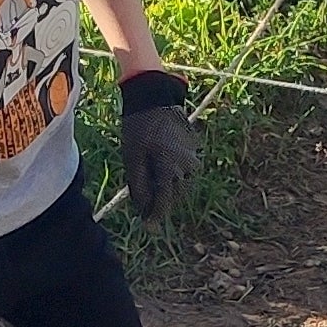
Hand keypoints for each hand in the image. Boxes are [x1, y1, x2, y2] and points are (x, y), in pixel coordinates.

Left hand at [119, 70, 202, 223]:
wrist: (156, 99)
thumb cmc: (140, 127)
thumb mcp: (133, 158)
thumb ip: (139, 186)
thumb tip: (144, 210)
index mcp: (170, 169)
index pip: (164, 203)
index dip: (155, 217)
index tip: (148, 227)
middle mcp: (186, 168)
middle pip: (174, 197)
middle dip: (161, 203)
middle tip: (145, 206)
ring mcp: (192, 160)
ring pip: (180, 186)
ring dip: (168, 190)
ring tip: (152, 185)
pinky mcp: (193, 153)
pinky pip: (184, 174)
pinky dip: (173, 177)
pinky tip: (159, 169)